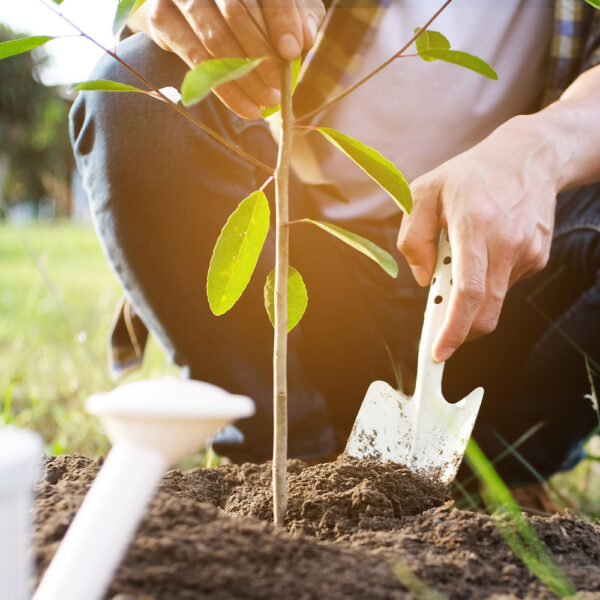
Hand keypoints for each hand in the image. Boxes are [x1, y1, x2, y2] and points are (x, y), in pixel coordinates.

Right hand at [141, 0, 325, 118]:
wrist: (194, 5)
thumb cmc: (252, 5)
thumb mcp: (282, 4)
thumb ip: (300, 15)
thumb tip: (305, 38)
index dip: (280, 20)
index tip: (291, 51)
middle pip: (236, 13)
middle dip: (261, 55)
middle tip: (278, 87)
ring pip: (215, 38)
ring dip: (244, 77)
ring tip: (267, 102)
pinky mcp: (162, 18)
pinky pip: (196, 59)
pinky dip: (225, 88)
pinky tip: (246, 107)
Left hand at [397, 115, 557, 361]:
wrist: (530, 156)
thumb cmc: (471, 174)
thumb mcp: (423, 192)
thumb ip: (413, 238)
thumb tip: (425, 280)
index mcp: (475, 226)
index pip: (468, 292)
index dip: (454, 329)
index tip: (440, 353)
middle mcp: (506, 243)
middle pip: (485, 311)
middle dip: (460, 331)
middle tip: (441, 330)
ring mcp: (526, 252)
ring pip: (493, 299)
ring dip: (471, 296)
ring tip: (462, 256)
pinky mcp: (537, 258)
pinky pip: (504, 284)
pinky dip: (486, 280)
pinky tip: (484, 249)